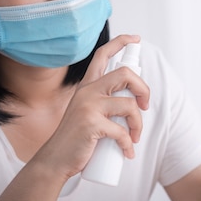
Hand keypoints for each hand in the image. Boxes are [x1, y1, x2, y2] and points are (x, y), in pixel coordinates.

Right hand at [33, 35, 149, 180]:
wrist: (56, 160)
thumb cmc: (76, 138)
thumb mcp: (87, 111)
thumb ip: (104, 101)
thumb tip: (134, 100)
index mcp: (87, 85)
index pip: (103, 54)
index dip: (121, 42)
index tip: (136, 39)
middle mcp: (87, 91)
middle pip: (125, 74)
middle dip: (144, 89)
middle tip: (145, 106)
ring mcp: (88, 106)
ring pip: (129, 105)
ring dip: (138, 124)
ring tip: (135, 137)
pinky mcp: (91, 124)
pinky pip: (122, 131)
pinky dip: (129, 144)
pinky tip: (127, 152)